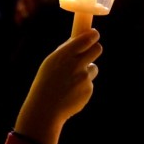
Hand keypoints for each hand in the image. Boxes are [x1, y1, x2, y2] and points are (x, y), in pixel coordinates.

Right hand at [15, 29, 101, 143]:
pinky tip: (71, 93)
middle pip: (97, 49)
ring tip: (71, 81)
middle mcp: (76, 64)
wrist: (45, 108)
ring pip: (93, 68)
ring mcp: (84, 78)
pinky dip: (82, 86)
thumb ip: (65, 51)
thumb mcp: (50, 63)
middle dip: (95, 49)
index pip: (87, 38)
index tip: (94, 34)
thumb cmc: (45, 83)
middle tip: (90, 52)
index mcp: (64, 55)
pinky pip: (89, 83)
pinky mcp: (88, 89)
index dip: (93, 35)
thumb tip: (78, 39)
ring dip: (87, 71)